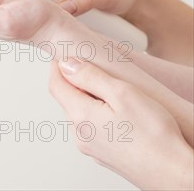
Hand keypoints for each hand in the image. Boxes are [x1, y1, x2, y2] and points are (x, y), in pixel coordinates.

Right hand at [17, 0, 141, 16]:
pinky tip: (49, 35)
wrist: (130, 6)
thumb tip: (61, 9)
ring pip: (32, 5)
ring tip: (56, 27)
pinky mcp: (54, 14)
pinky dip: (40, 27)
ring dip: (36, 16)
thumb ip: (85, 0)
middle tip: (44, 14)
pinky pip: (40, 19)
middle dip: (28, 0)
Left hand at [49, 58, 193, 189]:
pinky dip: (100, 117)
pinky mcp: (104, 156)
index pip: (56, 86)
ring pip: (82, 116)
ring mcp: (91, 148)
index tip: (62, 55)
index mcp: (80, 116)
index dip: (57, 67)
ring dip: (89, 100)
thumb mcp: (122, 93)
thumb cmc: (153, 136)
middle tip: (92, 69)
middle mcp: (80, 134)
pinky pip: (94, 130)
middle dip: (75, 83)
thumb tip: (67, 65)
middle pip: (68, 100)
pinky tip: (121, 116)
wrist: (172, 173)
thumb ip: (91, 77)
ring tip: (112, 93)